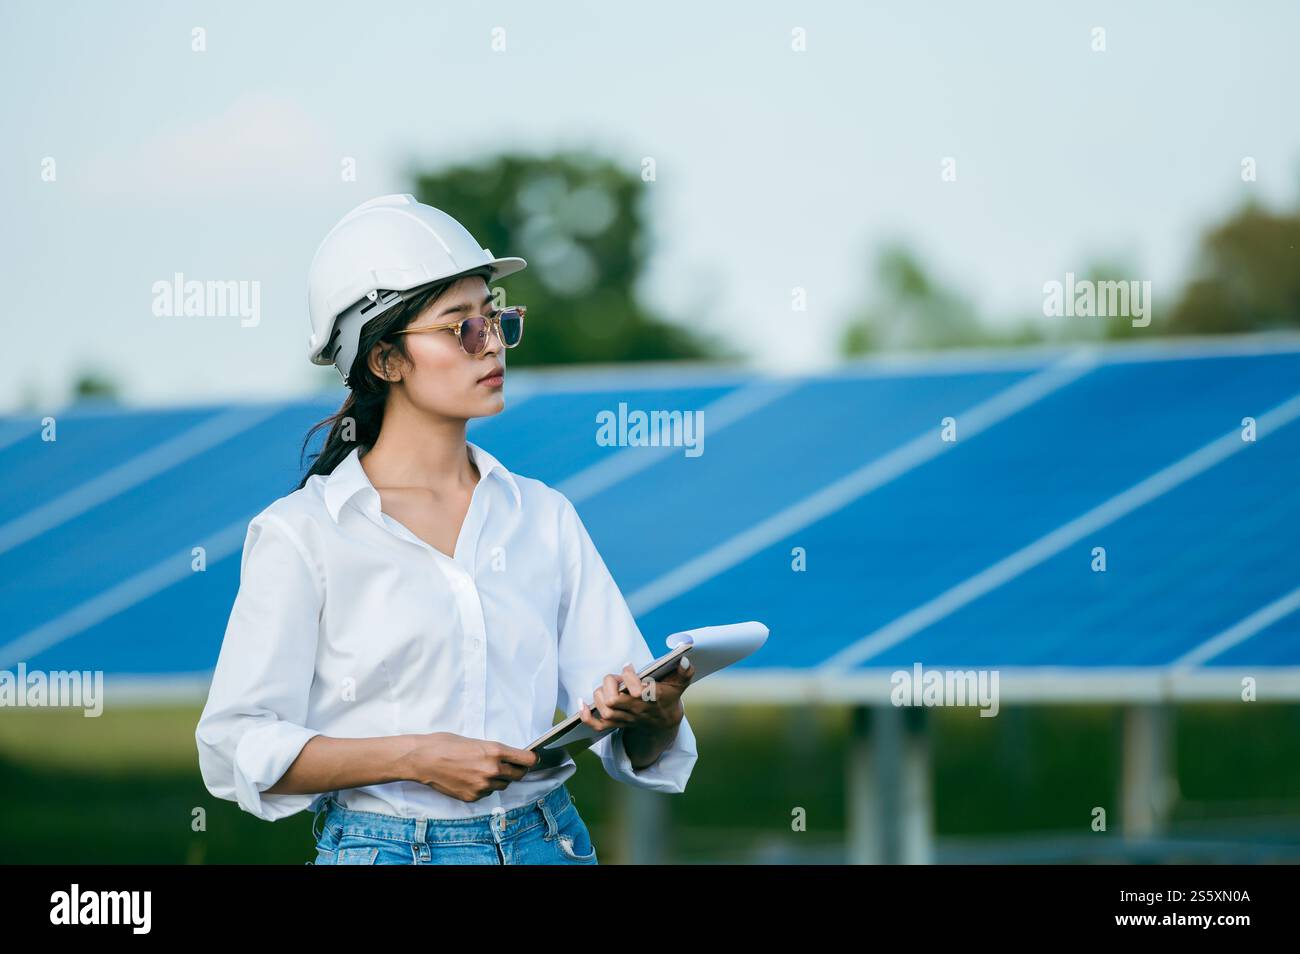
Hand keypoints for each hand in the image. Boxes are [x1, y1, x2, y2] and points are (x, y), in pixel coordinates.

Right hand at [398, 731, 538, 801]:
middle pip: (518, 775)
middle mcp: (492, 770)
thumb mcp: (475, 741)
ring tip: (482, 771)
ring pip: (502, 785)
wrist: (423, 759)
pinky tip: (471, 779)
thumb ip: (494, 751)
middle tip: (510, 766)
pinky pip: (486, 793)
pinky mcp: (473, 797)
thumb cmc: (446, 744)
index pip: (527, 760)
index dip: (531, 759)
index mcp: (495, 751)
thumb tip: (508, 757)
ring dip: (499, 780)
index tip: (531, 759)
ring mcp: (483, 786)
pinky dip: (484, 788)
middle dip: (516, 770)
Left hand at [578, 656, 694, 734]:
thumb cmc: (669, 697)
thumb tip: (684, 659)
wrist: (663, 723)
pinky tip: (582, 704)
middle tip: (616, 678)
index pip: (637, 691)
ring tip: (606, 686)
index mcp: (651, 698)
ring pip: (605, 711)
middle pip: (613, 701)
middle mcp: (636, 710)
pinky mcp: (616, 724)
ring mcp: (625, 718)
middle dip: (609, 684)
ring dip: (599, 696)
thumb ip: (685, 672)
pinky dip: (587, 717)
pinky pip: (597, 725)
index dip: (629, 676)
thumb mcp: (680, 683)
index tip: (629, 667)